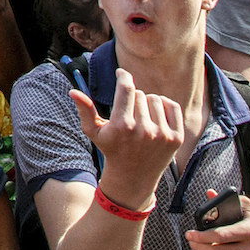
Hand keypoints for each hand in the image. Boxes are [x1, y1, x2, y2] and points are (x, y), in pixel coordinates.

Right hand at [70, 68, 181, 203]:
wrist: (134, 177)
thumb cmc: (111, 149)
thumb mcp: (94, 132)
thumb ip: (85, 110)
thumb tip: (73, 91)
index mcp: (122, 126)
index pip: (126, 89)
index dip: (123, 76)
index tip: (121, 72)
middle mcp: (144, 130)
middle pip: (140, 94)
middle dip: (132, 97)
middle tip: (128, 111)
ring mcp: (162, 135)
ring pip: (156, 99)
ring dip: (147, 102)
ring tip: (141, 115)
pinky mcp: (176, 138)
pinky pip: (172, 106)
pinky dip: (164, 105)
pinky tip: (156, 114)